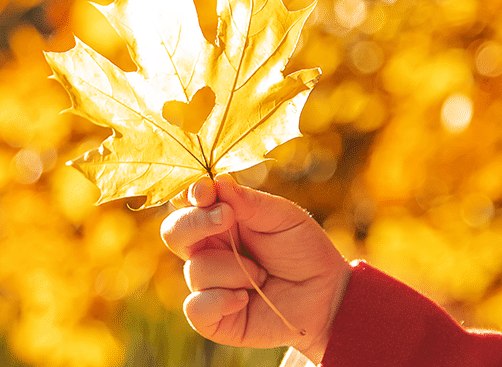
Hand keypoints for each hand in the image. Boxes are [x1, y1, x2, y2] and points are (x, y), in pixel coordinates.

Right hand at [161, 174, 350, 363]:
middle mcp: (207, 250)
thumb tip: (216, 183)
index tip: (205, 192)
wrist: (327, 295)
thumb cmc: (303, 250)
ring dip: (235, 270)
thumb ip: (248, 201)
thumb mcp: (283, 217)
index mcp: (218, 221)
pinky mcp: (213, 318)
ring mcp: (208, 284)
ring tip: (262, 275)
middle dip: (195, 223)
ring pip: (196, 270)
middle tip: (226, 218)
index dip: (190, 196)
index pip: (187, 204)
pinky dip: (220, 301)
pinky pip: (196, 308)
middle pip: (173, 232)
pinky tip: (245, 299)